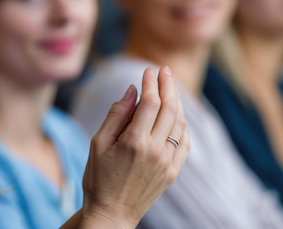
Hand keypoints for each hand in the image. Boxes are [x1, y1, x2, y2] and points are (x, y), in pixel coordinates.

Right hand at [78, 66, 188, 228]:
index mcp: (134, 142)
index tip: (148, 70)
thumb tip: (132, 90)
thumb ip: (116, 115)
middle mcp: (155, 150)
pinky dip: (183, 124)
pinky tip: (177, 114)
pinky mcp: (173, 172)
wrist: (112, 213)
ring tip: (171, 86)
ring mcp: (167, 162)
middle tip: (165, 70)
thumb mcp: (98, 144)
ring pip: (179, 123)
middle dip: (168, 85)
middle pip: (169, 108)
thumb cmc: (98, 178)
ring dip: (177, 101)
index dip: (150, 83)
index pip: (150, 103)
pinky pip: (185, 141)